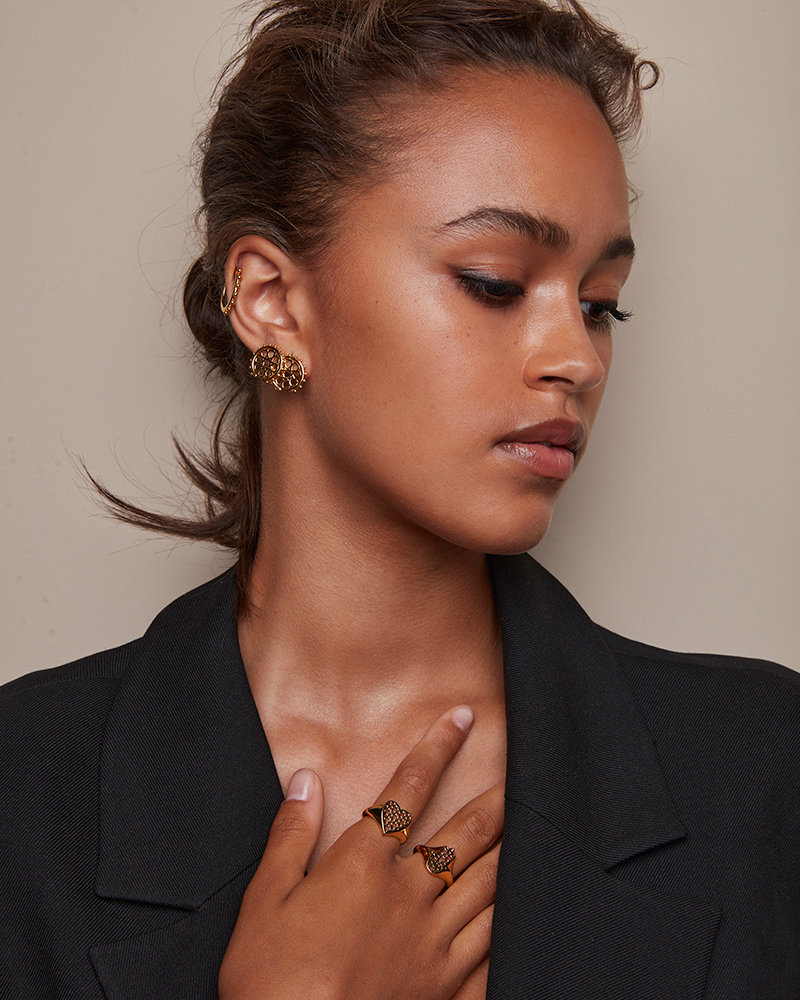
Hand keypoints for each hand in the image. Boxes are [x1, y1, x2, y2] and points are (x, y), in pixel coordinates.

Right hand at [218, 706, 501, 999]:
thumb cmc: (270, 979)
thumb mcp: (264, 899)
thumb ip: (290, 834)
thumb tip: (305, 779)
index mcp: (362, 864)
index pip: (407, 789)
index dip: (438, 747)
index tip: (463, 717)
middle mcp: (406, 894)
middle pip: (465, 833)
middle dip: (495, 798)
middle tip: (521, 772)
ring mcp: (433, 942)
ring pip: (489, 884)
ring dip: (512, 850)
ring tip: (532, 828)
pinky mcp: (446, 988)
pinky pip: (491, 947)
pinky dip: (510, 924)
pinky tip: (523, 912)